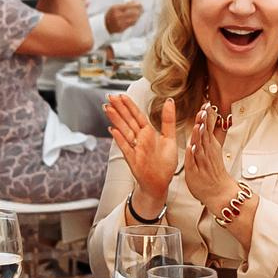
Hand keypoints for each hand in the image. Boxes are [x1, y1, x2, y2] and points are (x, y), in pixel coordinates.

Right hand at [104, 1, 143, 35]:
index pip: (128, 6)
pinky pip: (131, 24)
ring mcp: (119, 23)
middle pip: (132, 13)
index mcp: (115, 9)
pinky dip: (135, 20)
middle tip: (142, 9)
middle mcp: (117, 16)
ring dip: (138, 16)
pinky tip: (136, 18)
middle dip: (139, 10)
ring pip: (133, 19)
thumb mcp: (115, 7)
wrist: (105, 25)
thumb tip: (135, 2)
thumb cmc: (111, 15)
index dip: (136, 5)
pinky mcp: (122, 29)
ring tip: (140, 13)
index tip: (140, 4)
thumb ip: (125, 5)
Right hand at [106, 93, 177, 210]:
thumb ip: (168, 120)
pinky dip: (119, 139)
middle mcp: (140, 139)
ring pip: (124, 131)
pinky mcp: (132, 159)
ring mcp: (134, 148)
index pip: (137, 115)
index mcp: (148, 133)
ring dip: (116, 120)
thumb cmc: (164, 163)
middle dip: (119, 108)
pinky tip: (112, 130)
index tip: (121, 95)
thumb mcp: (170, 138)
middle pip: (128, 120)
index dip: (129, 105)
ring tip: (107, 108)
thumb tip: (169, 100)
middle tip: (109, 96)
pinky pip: (125, 147)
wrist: (160, 183)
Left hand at [185, 101, 235, 213]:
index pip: (209, 128)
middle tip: (204, 110)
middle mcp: (207, 152)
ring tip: (199, 125)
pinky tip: (192, 147)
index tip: (207, 104)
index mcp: (211, 146)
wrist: (219, 192)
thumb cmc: (214, 172)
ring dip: (199, 135)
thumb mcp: (215, 149)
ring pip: (200, 146)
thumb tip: (214, 119)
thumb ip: (212, 134)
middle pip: (205, 134)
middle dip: (204, 121)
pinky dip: (193, 154)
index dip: (208, 116)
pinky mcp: (195, 172)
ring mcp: (202, 161)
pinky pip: (193, 162)